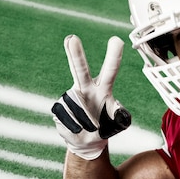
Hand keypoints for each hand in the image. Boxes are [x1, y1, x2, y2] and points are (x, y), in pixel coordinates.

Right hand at [51, 35, 130, 159]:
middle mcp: (86, 87)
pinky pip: (67, 118)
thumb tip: (119, 111)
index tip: (116, 40)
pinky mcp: (59, 107)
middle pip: (80, 69)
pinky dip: (74, 127)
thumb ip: (121, 116)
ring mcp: (71, 96)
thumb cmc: (104, 126)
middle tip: (72, 38)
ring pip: (76, 107)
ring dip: (84, 121)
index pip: (110, 70)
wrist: (87, 141)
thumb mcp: (118, 123)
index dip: (113, 56)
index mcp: (103, 87)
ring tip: (89, 126)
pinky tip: (77, 128)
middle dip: (76, 54)